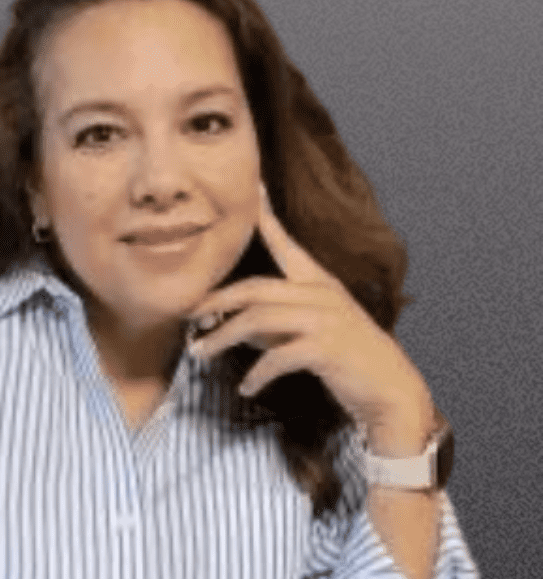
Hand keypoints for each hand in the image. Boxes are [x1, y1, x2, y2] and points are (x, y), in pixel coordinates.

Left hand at [188, 183, 433, 453]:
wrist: (391, 390)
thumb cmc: (348, 361)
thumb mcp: (309, 332)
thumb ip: (274, 322)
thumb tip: (231, 323)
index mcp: (319, 284)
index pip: (287, 244)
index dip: (266, 217)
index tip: (253, 188)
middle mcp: (321, 294)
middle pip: (254, 288)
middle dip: (215, 300)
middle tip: (187, 313)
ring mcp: (325, 319)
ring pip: (257, 319)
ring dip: (222, 338)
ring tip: (199, 353)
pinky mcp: (326, 348)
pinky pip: (276, 357)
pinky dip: (256, 374)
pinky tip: (247, 387)